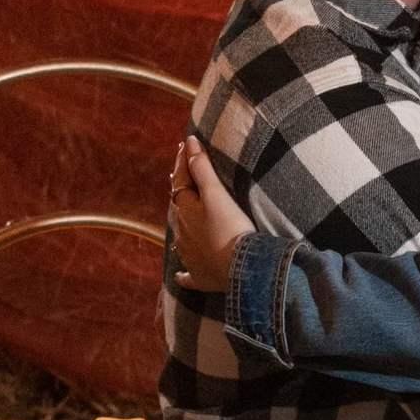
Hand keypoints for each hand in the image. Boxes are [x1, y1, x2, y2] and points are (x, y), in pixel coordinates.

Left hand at [169, 138, 254, 293]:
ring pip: (180, 237)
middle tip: (182, 177)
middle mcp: (181, 233)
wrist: (241, 269)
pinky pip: (187, 274)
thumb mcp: (216, 194)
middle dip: (181, 191)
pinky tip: (181, 275)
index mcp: (184, 211)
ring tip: (185, 216)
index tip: (185, 146)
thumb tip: (189, 143)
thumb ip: (201, 168)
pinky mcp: (199, 277)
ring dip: (183, 225)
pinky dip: (184, 273)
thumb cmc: (230, 228)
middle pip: (178, 208)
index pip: (180, 181)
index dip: (183, 163)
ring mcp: (189, 256)